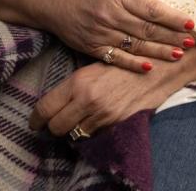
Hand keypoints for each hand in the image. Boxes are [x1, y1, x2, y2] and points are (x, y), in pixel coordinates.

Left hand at [28, 60, 169, 136]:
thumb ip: (76, 84)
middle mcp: (87, 99)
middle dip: (53, 127)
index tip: (34, 122)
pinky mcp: (116, 123)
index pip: (46, 108)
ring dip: (73, 129)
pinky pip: (94, 135)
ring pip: (74, 134)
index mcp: (78, 81)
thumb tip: (58, 100)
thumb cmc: (127, 61)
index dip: (36, 119)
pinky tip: (95, 120)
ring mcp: (102, 114)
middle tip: (54, 122)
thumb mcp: (96, 65)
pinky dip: (91, 131)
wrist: (160, 66)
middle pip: (56, 127)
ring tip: (77, 120)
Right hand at [37, 0, 195, 73]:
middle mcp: (111, 13)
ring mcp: (101, 32)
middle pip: (147, 28)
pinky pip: (117, 58)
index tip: (190, 24)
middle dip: (171, 36)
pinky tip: (150, 66)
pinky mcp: (93, 48)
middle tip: (191, 43)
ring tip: (178, 54)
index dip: (173, 18)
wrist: (55, 2)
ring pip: (135, 44)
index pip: (152, 8)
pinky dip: (133, 63)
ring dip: (159, 51)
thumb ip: (136, 3)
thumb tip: (166, 15)